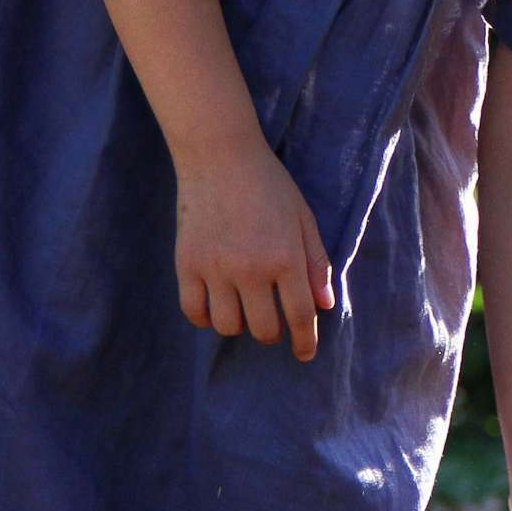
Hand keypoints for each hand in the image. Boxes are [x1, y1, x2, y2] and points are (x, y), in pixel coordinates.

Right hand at [174, 137, 334, 358]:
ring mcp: (215, 268)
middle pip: (264, 329)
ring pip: (228, 326)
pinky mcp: (187, 265)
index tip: (305, 353)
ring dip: (240, 325)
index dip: (305, 342)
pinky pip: (194, 312)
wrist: (220, 156)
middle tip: (273, 323)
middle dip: (273, 334)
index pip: (299, 317)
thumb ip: (316, 264)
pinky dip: (206, 318)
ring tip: (244, 309)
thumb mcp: (303, 219)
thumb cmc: (269, 186)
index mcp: (286, 257)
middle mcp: (251, 269)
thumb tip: (324, 306)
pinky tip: (216, 306)